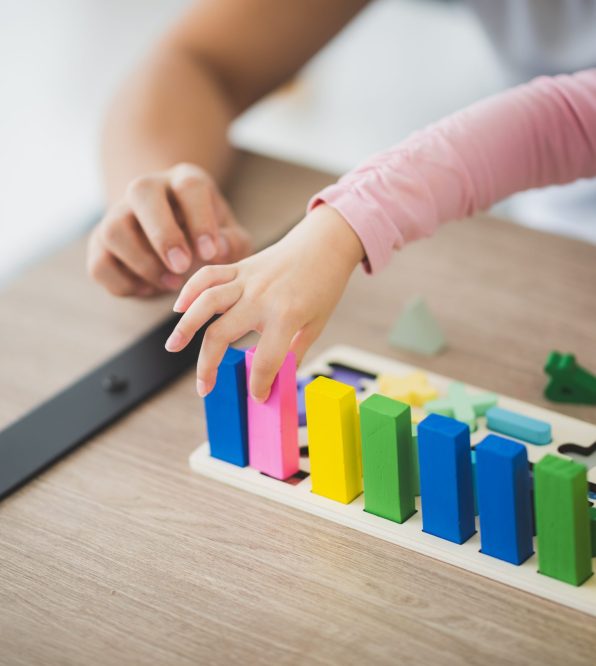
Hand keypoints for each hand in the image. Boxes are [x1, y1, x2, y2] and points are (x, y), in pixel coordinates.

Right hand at [87, 163, 252, 296]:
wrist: (176, 244)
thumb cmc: (210, 240)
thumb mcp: (231, 240)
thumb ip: (232, 242)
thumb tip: (218, 248)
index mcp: (184, 181)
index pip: (189, 186)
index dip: (200, 219)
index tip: (210, 253)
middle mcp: (147, 189)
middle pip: (141, 192)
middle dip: (162, 234)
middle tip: (182, 266)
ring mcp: (118, 214)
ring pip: (114, 229)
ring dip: (143, 264)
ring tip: (172, 283)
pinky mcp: (100, 243)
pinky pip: (100, 264)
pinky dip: (124, 284)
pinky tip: (149, 288)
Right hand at [165, 205, 364, 401]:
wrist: (325, 244)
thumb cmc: (323, 285)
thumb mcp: (316, 325)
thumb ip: (294, 352)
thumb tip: (277, 379)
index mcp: (285, 316)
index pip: (265, 360)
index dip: (259, 384)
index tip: (257, 395)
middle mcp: (261, 297)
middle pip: (221, 334)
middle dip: (208, 366)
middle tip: (204, 387)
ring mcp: (247, 280)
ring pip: (206, 302)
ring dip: (186, 326)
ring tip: (172, 346)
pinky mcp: (240, 266)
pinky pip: (208, 275)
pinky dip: (190, 289)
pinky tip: (179, 308)